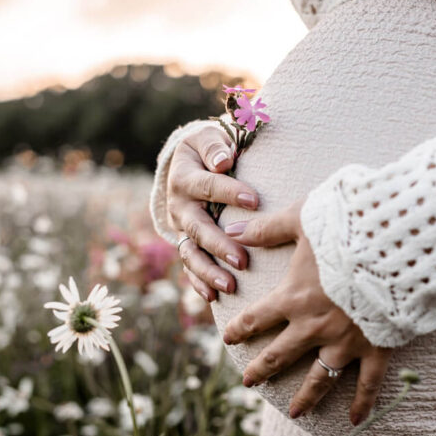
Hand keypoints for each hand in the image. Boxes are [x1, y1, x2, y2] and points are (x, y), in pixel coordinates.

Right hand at [166, 125, 259, 301]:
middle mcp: (180, 206)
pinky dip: (199, 283)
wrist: (189, 162)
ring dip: (209, 272)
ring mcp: (182, 229)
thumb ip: (215, 146)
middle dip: (220, 245)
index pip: (208, 185)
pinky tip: (213, 297)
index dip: (230, 191)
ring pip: (191, 254)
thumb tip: (223, 162)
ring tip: (230, 286)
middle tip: (242, 260)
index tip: (255, 200)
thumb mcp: (207, 138)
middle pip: (198, 228)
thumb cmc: (208, 149)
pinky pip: (190, 266)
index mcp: (184, 178)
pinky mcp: (186, 243)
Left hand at [221, 198, 393, 425]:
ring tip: (295, 413)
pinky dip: (363, 403)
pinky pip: (368, 384)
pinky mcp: (375, 348)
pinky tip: (355, 421)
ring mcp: (345, 342)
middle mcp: (314, 326)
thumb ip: (268, 228)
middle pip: (279, 355)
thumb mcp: (304, 219)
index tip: (228, 338)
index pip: (256, 319)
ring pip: (318, 377)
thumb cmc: (349, 227)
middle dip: (261, 370)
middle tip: (248, 382)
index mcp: (294, 297)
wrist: (395, 246)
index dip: (239, 329)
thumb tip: (233, 229)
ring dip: (305, 396)